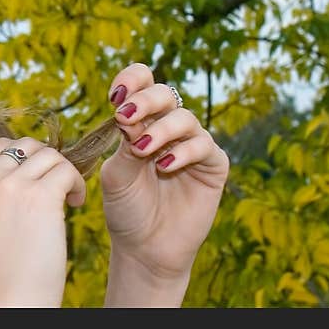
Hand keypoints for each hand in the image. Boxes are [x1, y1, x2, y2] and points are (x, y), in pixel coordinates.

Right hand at [0, 136, 85, 306]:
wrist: (4, 304)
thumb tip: (26, 172)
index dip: (24, 160)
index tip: (37, 180)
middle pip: (24, 144)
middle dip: (45, 160)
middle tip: (57, 185)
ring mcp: (11, 186)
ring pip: (49, 155)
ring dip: (64, 172)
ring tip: (69, 198)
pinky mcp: (40, 197)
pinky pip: (67, 171)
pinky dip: (77, 185)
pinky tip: (75, 205)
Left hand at [101, 63, 229, 279]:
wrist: (144, 247)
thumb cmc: (126, 207)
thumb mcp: (116, 173)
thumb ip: (124, 144)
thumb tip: (129, 116)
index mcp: (140, 121)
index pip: (141, 84)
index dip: (131, 80)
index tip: (114, 95)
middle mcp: (167, 127)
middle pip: (164, 94)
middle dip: (145, 100)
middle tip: (125, 116)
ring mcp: (191, 145)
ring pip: (184, 118)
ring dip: (161, 129)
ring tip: (142, 149)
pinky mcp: (213, 166)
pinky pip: (204, 146)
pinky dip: (183, 151)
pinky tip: (165, 165)